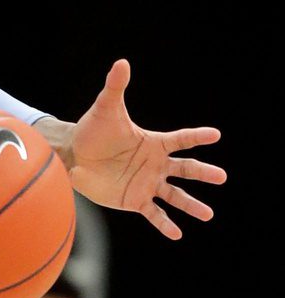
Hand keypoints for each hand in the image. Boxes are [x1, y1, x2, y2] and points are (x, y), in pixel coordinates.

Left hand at [63, 60, 224, 239]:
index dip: (197, 137)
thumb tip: (121, 62)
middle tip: (222, 177)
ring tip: (208, 215)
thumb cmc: (92, 130)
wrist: (74, 156)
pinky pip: (153, 214)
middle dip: (203, 174)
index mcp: (153, 143)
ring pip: (174, 195)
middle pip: (185, 169)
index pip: (181, 139)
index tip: (215, 135)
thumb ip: (116, 88)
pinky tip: (178, 234)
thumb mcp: (105, 109)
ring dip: (191, 205)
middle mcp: (155, 164)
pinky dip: (165, 224)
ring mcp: (147, 183)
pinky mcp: (134, 200)